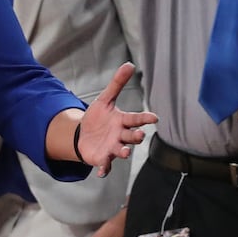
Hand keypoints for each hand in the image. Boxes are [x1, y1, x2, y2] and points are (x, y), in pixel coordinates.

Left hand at [75, 62, 157, 176]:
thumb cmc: (98, 118)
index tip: (154, 118)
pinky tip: (101, 171)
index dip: (145, 118)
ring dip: (123, 152)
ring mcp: (112, 148)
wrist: (83, 135)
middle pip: (131, 136)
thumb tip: (129, 64)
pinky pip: (105, 165)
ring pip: (121, 151)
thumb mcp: (105, 99)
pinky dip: (104, 169)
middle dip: (136, 137)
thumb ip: (117, 84)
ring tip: (125, 152)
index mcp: (122, 121)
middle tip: (140, 135)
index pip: (136, 119)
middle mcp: (120, 136)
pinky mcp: (103, 158)